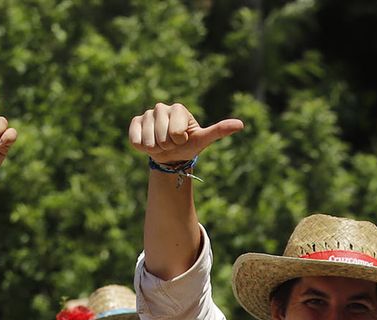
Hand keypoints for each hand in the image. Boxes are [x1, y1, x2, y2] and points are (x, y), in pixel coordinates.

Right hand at [128, 102, 243, 165]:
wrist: (169, 154)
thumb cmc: (188, 145)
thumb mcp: (203, 139)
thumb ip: (219, 131)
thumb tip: (241, 124)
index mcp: (179, 109)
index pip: (176, 133)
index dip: (179, 142)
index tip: (182, 140)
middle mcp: (162, 107)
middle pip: (162, 138)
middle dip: (167, 146)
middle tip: (171, 144)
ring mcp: (147, 114)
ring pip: (148, 140)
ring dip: (155, 149)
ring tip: (160, 144)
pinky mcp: (135, 122)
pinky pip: (135, 140)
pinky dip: (142, 147)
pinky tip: (148, 143)